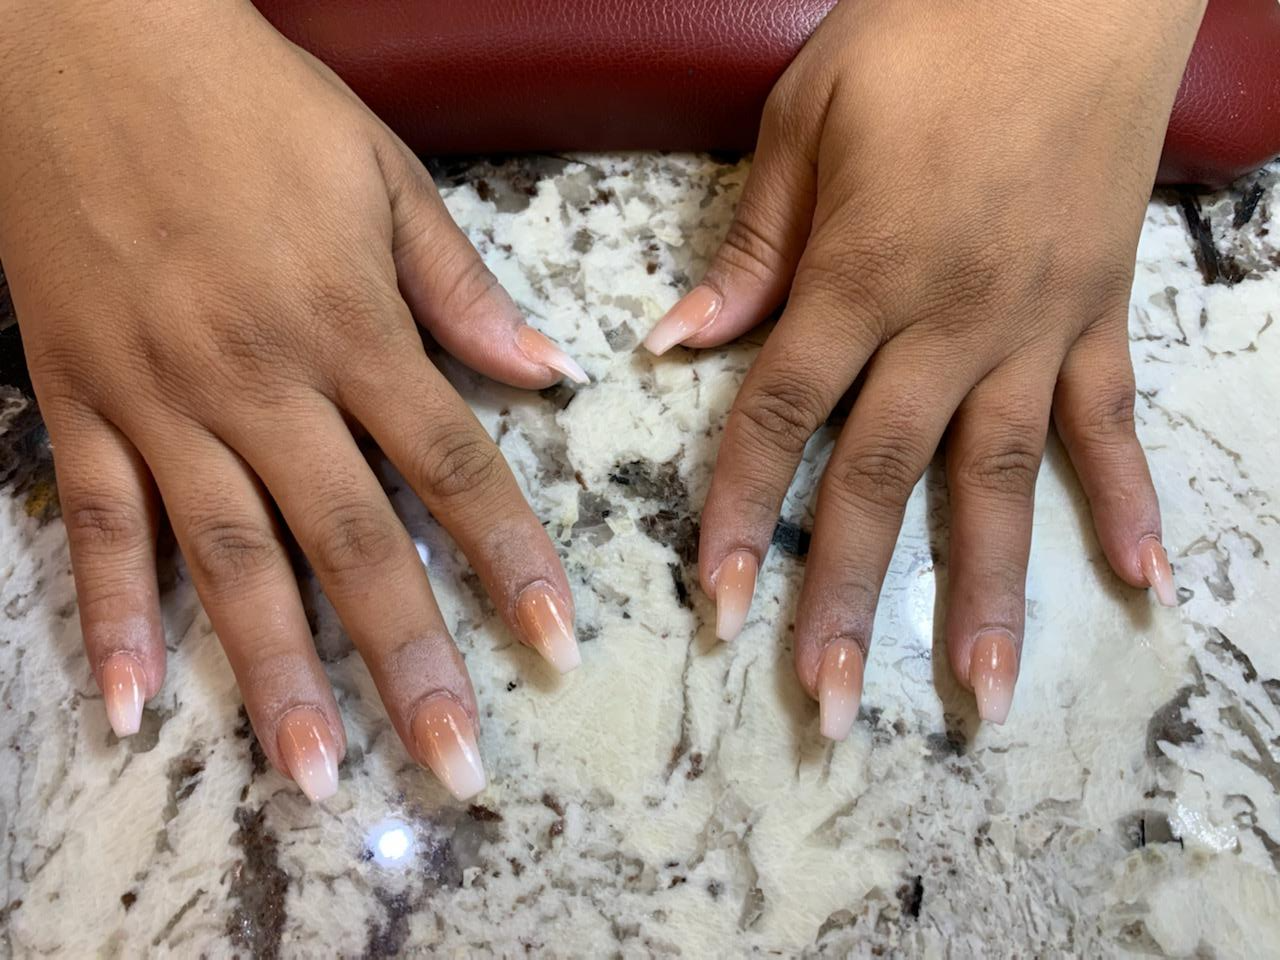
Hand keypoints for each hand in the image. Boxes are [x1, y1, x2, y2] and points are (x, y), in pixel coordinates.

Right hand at [0, 1, 584, 800]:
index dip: (512, 561)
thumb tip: (547, 366)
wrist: (80, 41)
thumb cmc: (247, 101)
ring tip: (315, 774)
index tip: (558, 646)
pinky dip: (111, 616)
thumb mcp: (379, 174)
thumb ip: (459, 286)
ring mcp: (159, 399)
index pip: (453, 466)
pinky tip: (135, 705)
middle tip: (455, 762)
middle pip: (350, 543)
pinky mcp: (76, 399)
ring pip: (226, 559)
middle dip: (409, 660)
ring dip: (274, 674)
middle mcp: (259, 381)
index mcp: (349, 326)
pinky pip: (93, 524)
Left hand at [642, 0, 1201, 732]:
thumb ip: (752, 252)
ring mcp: (1033, 324)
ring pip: (1001, 478)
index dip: (742, 515)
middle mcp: (946, 321)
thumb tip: (675, 341)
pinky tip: (1142, 580)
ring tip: (979, 697)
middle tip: (826, 705)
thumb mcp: (806, 124)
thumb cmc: (923, 34)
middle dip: (850, 598)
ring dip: (989, 593)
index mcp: (859, 275)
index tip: (716, 608)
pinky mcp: (1099, 311)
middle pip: (883, 479)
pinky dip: (1126, 496)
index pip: (781, 417)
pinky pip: (1111, 418)